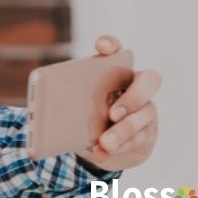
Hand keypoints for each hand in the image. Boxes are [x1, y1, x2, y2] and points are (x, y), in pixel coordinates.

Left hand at [77, 35, 162, 171]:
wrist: (98, 147)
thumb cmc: (82, 120)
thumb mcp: (71, 110)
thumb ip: (66, 104)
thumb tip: (48, 107)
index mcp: (113, 73)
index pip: (117, 50)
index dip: (112, 45)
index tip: (101, 47)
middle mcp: (135, 86)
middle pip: (149, 80)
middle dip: (133, 96)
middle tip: (112, 113)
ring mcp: (146, 109)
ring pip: (144, 115)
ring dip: (123, 131)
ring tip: (105, 142)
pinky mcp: (148, 132)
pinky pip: (140, 139)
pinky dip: (120, 147)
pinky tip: (103, 152)